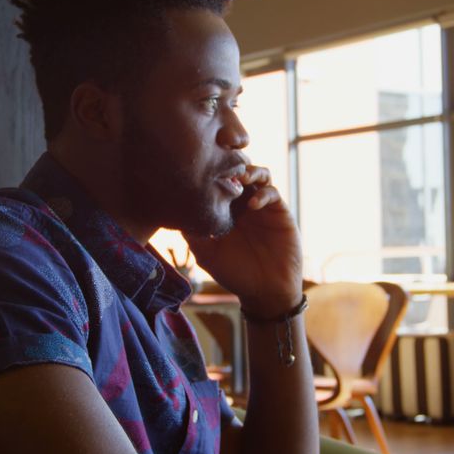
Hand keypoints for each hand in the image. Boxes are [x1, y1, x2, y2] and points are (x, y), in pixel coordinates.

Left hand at [183, 165, 302, 317]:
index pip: (219, 179)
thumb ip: (193, 232)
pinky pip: (273, 193)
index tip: (202, 167)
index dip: (213, 169)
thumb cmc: (234, 273)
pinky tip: (252, 205)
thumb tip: (173, 210)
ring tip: (240, 178)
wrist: (265, 291)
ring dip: (250, 171)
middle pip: (239, 169)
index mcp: (225, 208)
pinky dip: (263, 193)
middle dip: (232, 163)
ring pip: (259, 174)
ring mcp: (262, 206)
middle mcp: (243, 202)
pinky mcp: (279, 213)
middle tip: (223, 167)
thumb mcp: (206, 253)